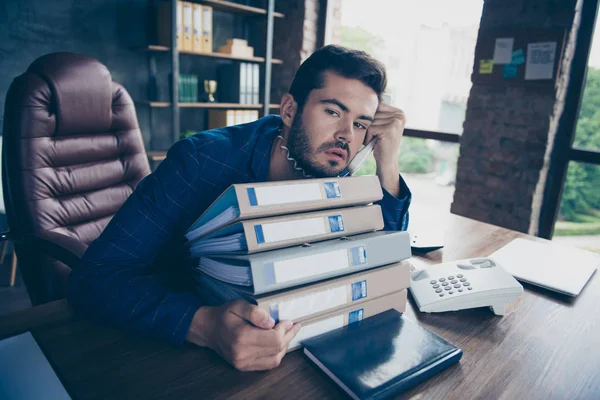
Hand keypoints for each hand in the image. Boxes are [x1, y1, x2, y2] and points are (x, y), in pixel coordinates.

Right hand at [186, 299, 301, 370]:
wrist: (208, 329)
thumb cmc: (224, 315)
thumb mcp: (238, 305)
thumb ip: (255, 313)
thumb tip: (271, 323)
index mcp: (242, 337)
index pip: (274, 339)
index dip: (285, 330)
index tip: (288, 321)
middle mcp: (242, 354)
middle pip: (277, 350)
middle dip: (288, 336)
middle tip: (293, 326)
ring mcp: (243, 363)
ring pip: (274, 359)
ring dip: (285, 347)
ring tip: (288, 334)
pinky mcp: (243, 367)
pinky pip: (267, 364)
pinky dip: (276, 354)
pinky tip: (279, 344)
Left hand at [365, 103, 405, 196]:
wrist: (387, 161)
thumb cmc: (381, 143)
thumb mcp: (381, 124)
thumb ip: (378, 112)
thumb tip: (367, 97)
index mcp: (399, 112)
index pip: (378, 106)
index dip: (372, 118)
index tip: (378, 129)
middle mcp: (400, 116)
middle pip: (374, 113)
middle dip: (370, 126)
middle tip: (377, 136)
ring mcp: (396, 122)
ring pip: (371, 121)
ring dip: (369, 132)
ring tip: (376, 140)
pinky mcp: (390, 129)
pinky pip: (370, 128)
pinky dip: (368, 137)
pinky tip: (375, 143)